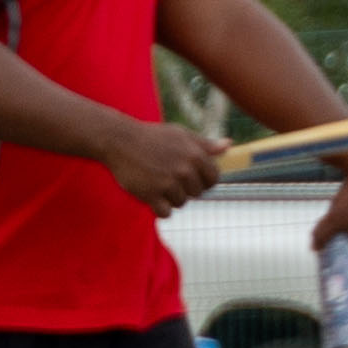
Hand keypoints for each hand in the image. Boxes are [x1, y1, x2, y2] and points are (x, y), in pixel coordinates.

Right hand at [110, 120, 230, 215]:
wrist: (119, 140)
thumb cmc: (152, 137)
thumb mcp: (181, 134)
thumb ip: (205, 144)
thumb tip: (228, 145)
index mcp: (196, 155)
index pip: (213, 179)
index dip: (204, 181)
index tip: (191, 178)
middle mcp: (184, 170)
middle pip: (197, 193)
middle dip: (185, 188)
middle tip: (168, 177)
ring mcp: (168, 183)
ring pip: (181, 203)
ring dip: (171, 198)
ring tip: (157, 183)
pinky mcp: (151, 194)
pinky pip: (165, 213)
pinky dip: (159, 209)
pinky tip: (151, 196)